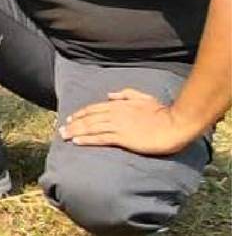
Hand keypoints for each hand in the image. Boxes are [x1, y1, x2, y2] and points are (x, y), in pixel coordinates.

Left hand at [59, 89, 195, 154]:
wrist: (175, 124)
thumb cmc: (162, 112)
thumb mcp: (143, 97)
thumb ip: (125, 94)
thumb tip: (109, 95)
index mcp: (119, 105)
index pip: (94, 108)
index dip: (80, 114)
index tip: (70, 118)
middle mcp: (114, 114)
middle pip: (88, 118)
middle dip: (73, 124)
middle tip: (60, 129)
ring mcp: (118, 126)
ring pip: (90, 128)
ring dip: (75, 132)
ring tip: (63, 136)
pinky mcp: (123, 138)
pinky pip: (100, 138)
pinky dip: (87, 139)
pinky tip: (77, 142)